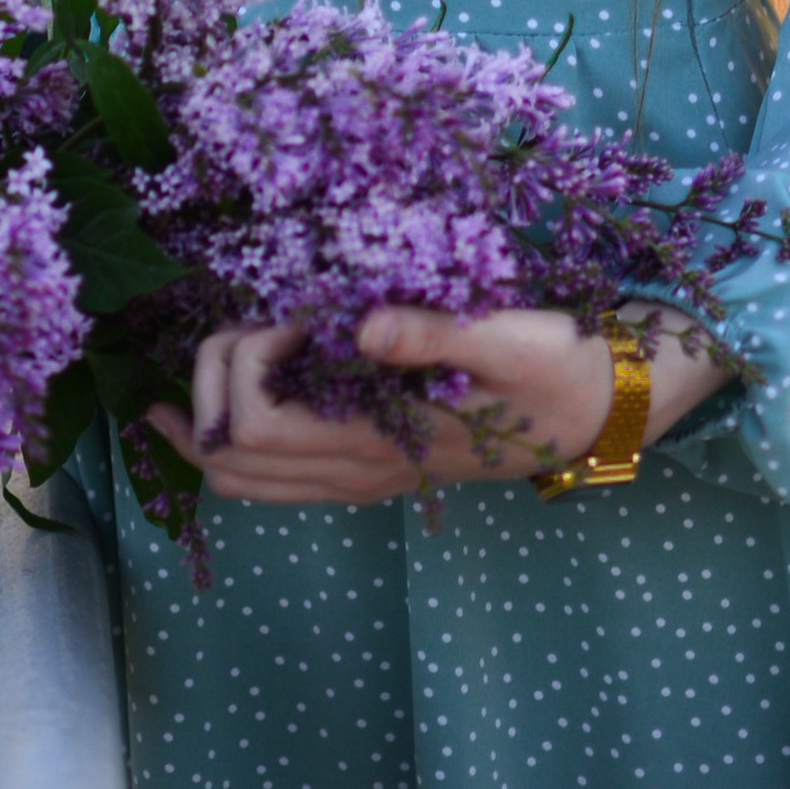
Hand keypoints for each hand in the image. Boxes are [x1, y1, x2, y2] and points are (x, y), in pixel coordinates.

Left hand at [142, 305, 727, 506]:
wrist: (603, 412)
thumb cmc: (558, 366)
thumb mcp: (511, 337)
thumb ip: (435, 331)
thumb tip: (359, 322)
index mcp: (376, 439)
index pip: (251, 422)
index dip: (244, 357)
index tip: (291, 306)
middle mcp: (355, 471)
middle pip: (226, 458)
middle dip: (204, 388)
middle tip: (232, 326)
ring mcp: (359, 479)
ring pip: (242, 482)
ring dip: (202, 427)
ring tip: (186, 374)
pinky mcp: (369, 470)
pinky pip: (274, 481)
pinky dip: (230, 446)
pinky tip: (224, 405)